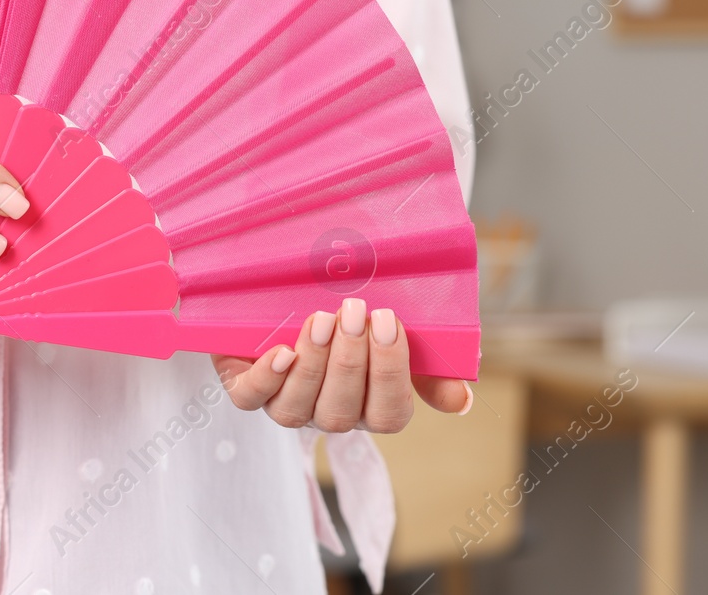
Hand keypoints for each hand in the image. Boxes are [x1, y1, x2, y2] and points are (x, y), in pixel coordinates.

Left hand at [212, 298, 472, 433]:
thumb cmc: (353, 316)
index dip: (390, 372)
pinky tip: (281, 352)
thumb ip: (430, 366)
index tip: (389, 321)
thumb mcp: (393, 333)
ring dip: (313, 363)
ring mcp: (287, 404)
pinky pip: (252, 398)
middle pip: (341, 412)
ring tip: (321, 319)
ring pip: (297, 409)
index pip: (389, 414)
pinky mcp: (247, 387)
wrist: (288, 293)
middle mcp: (329, 413)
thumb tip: (460, 400)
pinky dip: (267, 378)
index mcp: (370, 405)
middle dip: (350, 361)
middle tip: (354, 311)